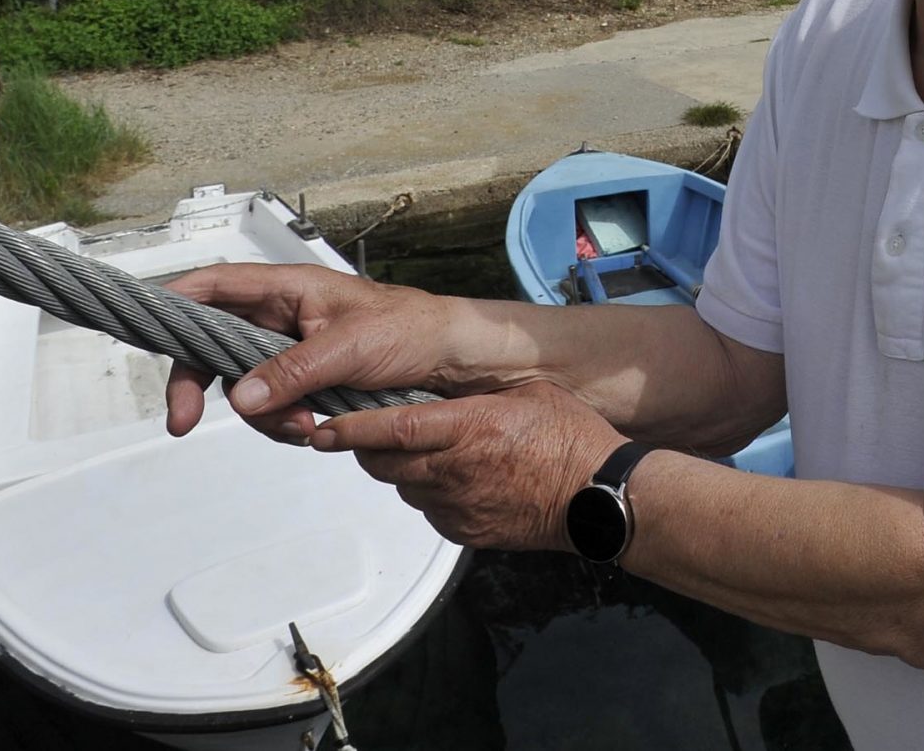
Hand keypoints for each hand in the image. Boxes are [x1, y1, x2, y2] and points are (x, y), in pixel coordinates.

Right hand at [161, 263, 481, 442]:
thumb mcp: (351, 346)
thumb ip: (293, 370)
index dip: (175, 300)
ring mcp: (292, 353)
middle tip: (183, 420)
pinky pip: (273, 410)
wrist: (455, 361)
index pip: (216, 285)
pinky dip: (284, 426)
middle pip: (213, 346)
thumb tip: (241, 396)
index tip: (144, 326)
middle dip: (198, 385)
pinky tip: (313, 430)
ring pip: (243, 388)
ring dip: (262, 416)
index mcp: (289, 288)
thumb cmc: (414, 329)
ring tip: (304, 426)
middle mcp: (282, 318)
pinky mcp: (307, 386)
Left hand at [307, 383, 625, 550]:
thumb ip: (476, 397)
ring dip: (398, 469)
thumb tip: (443, 393)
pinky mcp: (464, 530)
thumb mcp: (527, 394)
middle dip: (365, 448)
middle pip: (385, 462)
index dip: (353, 428)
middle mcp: (454, 470)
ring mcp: (457, 506)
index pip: (393, 429)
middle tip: (359, 432)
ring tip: (416, 451)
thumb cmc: (571, 439)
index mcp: (469, 428)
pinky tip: (450, 478)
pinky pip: (429, 509)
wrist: (598, 497)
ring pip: (403, 487)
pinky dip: (427, 492)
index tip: (325, 426)